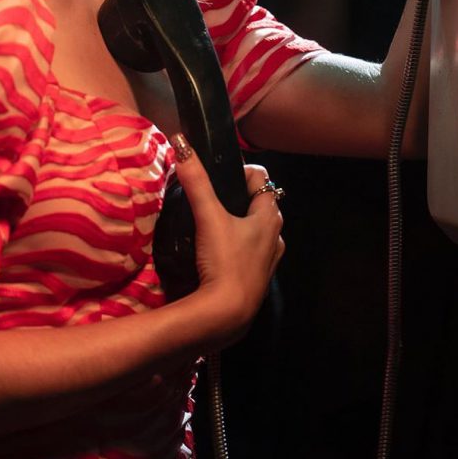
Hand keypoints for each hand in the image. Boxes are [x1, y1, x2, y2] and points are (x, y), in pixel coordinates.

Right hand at [171, 136, 284, 342]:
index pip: (260, 177)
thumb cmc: (224, 261)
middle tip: (210, 198)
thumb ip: (195, 181)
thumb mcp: (208, 217)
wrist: (227, 315)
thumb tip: (181, 143)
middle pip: (259, 202)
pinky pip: (251, 250)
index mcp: (270, 215)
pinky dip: (238, 245)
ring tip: (212, 223)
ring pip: (256, 228)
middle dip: (237, 196)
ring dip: (239, 221)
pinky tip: (218, 251)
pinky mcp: (258, 277)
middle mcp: (276, 234)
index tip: (217, 177)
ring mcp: (269, 258)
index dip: (239, 172)